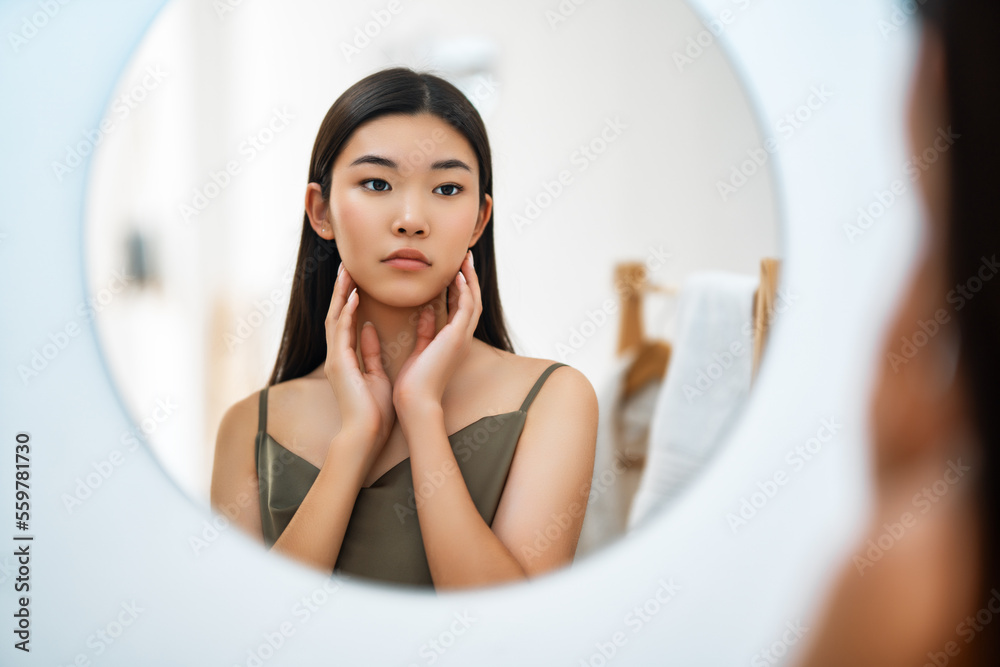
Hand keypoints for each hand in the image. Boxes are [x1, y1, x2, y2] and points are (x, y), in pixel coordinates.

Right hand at [323, 263, 394, 452]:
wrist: (367, 434)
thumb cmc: (374, 410)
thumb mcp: (376, 374)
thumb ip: (370, 351)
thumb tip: (368, 329)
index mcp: (347, 358)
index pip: (346, 321)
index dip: (349, 299)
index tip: (356, 279)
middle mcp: (338, 356)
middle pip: (337, 315)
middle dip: (341, 290)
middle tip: (346, 266)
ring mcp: (335, 360)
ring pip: (334, 319)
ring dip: (340, 295)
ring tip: (346, 273)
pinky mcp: (338, 365)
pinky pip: (340, 334)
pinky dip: (345, 314)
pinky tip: (351, 298)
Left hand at [393, 250, 481, 412]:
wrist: (415, 401)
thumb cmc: (414, 382)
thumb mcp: (420, 350)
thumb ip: (426, 330)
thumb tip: (427, 310)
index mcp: (453, 342)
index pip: (461, 308)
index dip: (460, 288)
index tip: (455, 270)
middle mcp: (462, 339)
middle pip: (472, 301)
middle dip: (469, 278)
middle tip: (465, 257)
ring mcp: (462, 338)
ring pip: (473, 301)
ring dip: (470, 279)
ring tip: (465, 259)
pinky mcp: (456, 338)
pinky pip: (465, 308)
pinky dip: (464, 290)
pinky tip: (458, 276)